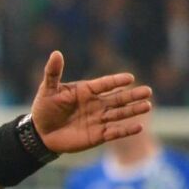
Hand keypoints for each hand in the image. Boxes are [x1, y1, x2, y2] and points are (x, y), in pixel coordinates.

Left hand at [30, 51, 152, 152]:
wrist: (41, 133)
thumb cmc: (44, 109)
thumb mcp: (47, 90)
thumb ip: (53, 73)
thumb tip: (56, 53)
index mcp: (86, 90)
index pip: (104, 84)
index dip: (116, 81)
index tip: (129, 78)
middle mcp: (96, 103)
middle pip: (118, 98)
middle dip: (132, 95)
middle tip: (148, 91)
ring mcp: (98, 119)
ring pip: (119, 113)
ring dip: (133, 110)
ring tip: (147, 105)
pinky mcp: (97, 135)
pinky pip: (114, 132)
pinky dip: (125, 130)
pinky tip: (138, 127)